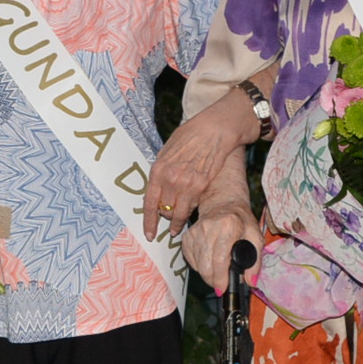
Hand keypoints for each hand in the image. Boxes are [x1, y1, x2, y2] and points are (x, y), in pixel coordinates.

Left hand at [144, 91, 257, 240]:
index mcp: (158, 170)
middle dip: (164, 216)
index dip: (149, 221)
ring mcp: (186, 184)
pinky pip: (193, 207)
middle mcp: (170, 180)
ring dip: (177, 221)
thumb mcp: (166, 151)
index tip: (149, 234)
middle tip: (166, 220)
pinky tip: (189, 211)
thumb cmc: (189, 136)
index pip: (149, 203)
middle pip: (164, 210)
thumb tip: (157, 188)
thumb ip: (161, 171)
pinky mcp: (202, 186)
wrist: (213, 130)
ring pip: (178, 214)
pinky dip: (190, 211)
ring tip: (176, 227)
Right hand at [186, 203, 264, 294]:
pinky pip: (190, 259)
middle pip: (206, 265)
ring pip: (198, 264)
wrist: (223, 204)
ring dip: (206, 274)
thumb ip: (256, 261)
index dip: (220, 278)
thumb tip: (251, 282)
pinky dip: (199, 266)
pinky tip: (208, 262)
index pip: (220, 259)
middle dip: (213, 281)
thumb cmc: (241, 221)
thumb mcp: (255, 237)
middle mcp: (209, 227)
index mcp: (229, 226)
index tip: (223, 289)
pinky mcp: (187, 236)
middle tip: (221, 285)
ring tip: (217, 273)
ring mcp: (196, 231)